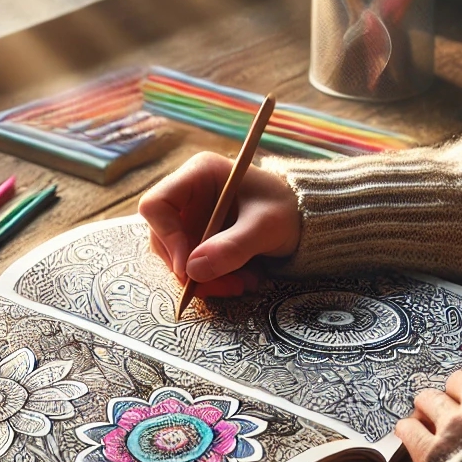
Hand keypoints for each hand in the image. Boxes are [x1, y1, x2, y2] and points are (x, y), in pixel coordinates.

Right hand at [138, 153, 300, 297]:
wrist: (304, 220)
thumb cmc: (287, 209)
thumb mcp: (266, 226)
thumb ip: (233, 246)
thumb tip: (193, 271)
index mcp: (198, 174)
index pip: (157, 204)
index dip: (166, 237)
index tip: (188, 268)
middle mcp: (188, 196)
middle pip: (163, 237)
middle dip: (189, 269)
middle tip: (223, 286)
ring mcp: (192, 219)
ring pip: (177, 258)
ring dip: (205, 280)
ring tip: (241, 284)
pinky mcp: (199, 240)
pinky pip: (193, 267)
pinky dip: (214, 280)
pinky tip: (241, 281)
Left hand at [395, 363, 461, 461]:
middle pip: (457, 381)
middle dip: (457, 396)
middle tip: (457, 412)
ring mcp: (455, 425)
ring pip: (427, 398)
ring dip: (428, 409)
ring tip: (431, 423)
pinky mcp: (431, 452)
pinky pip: (407, 427)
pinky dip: (408, 431)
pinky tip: (412, 437)